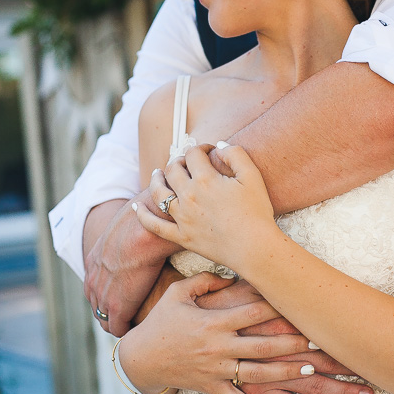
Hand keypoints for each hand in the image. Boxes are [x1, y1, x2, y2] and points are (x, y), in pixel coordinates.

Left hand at [84, 188, 179, 335]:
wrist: (143, 232)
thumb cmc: (144, 221)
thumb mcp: (131, 224)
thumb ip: (139, 230)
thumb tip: (162, 220)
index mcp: (94, 260)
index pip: (95, 284)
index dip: (109, 293)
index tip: (126, 297)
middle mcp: (93, 279)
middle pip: (97, 304)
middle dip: (111, 312)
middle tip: (132, 316)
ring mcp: (102, 295)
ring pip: (105, 319)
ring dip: (120, 323)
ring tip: (139, 324)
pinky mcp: (116, 308)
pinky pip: (118, 328)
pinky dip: (129, 330)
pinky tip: (144, 328)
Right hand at [119, 272, 317, 393]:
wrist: (140, 357)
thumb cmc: (161, 320)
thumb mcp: (178, 293)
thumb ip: (206, 280)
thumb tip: (232, 274)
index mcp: (213, 321)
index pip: (253, 312)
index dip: (279, 307)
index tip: (301, 304)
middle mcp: (218, 347)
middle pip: (262, 345)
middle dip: (292, 344)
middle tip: (319, 341)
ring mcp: (216, 370)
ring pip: (257, 374)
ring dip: (285, 373)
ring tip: (311, 372)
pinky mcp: (211, 388)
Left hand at [136, 144, 278, 270]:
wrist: (254, 248)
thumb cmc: (257, 212)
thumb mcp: (252, 176)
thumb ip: (236, 154)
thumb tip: (219, 145)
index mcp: (205, 179)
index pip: (193, 154)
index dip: (201, 147)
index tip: (209, 151)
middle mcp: (188, 196)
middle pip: (173, 169)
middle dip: (179, 161)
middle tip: (187, 162)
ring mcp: (182, 217)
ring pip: (158, 192)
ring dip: (156, 179)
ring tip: (158, 174)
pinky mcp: (181, 236)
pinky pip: (154, 225)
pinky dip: (142, 215)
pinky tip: (136, 206)